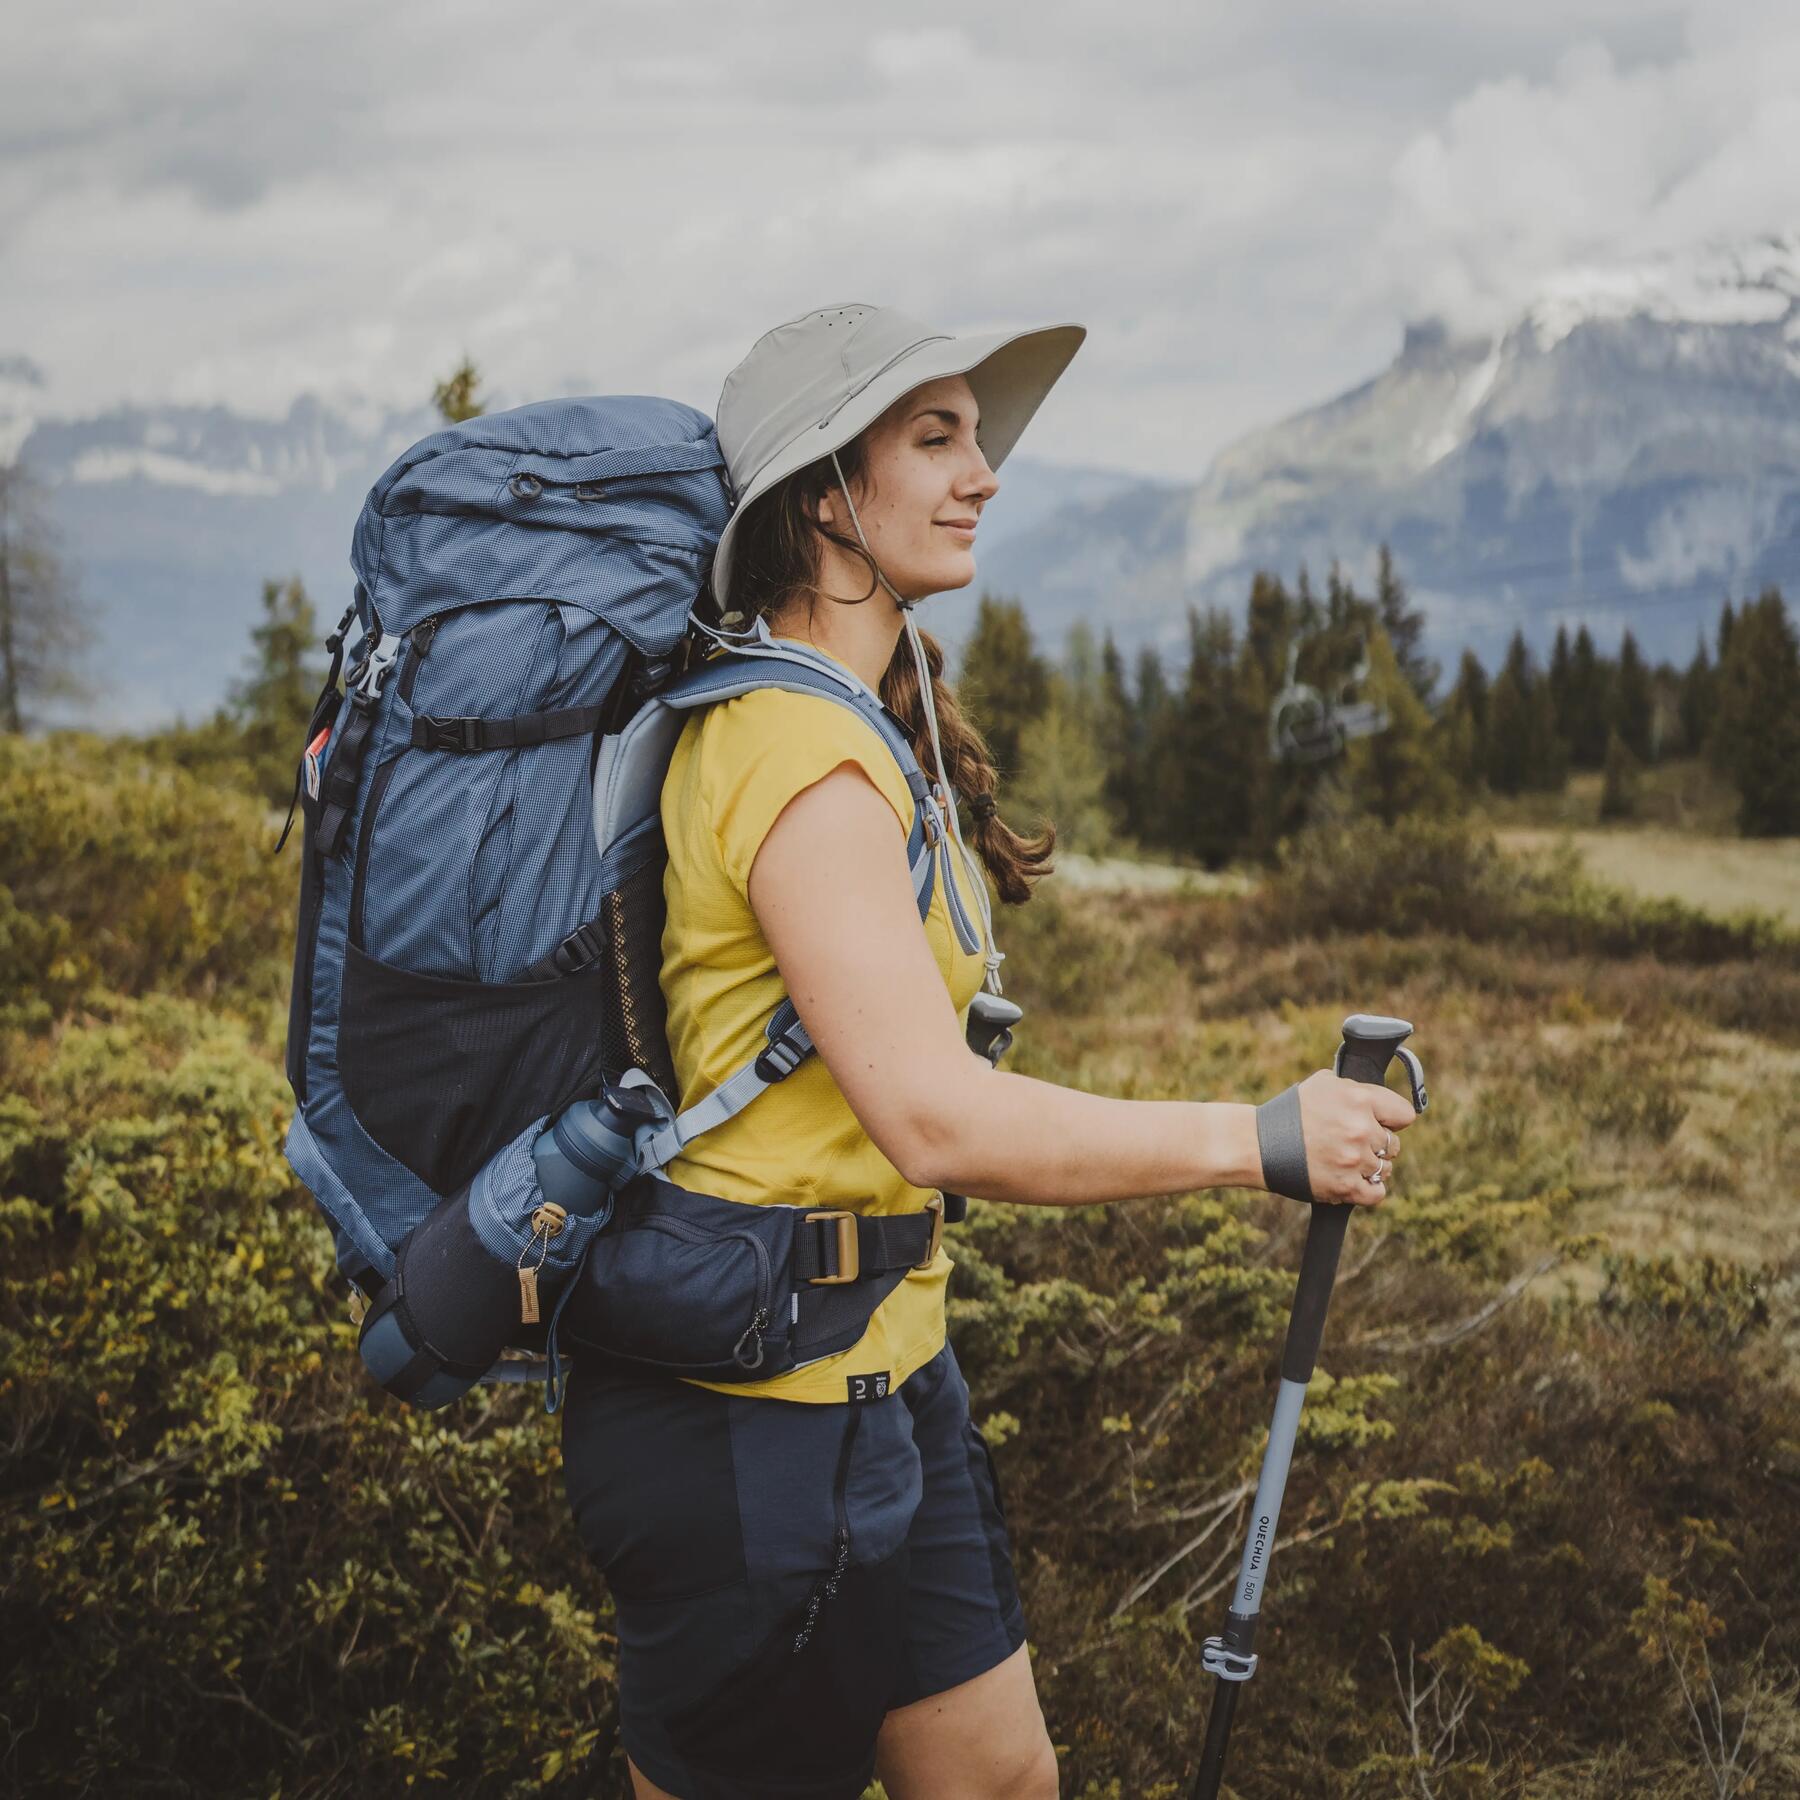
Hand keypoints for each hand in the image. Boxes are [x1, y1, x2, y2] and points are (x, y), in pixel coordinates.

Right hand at [1293, 1068, 1416, 1206]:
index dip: (1392, 1120)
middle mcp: (1361, 1129)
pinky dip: (1368, 1189)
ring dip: (1370, 1167)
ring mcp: (1354, 1160)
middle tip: (1353, 1143)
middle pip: (1394, 1145)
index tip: (1380, 1123)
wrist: (1258, 1143)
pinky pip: (1377, 1193)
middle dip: (1377, 1144)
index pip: (1404, 1115)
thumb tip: (1379, 1102)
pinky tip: (1354, 1181)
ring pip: (1385, 1169)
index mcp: (1359, 1099)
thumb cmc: (1289, 1112)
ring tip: (1346, 1161)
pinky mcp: (1345, 1187)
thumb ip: (1356, 1090)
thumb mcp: (1323, 1084)